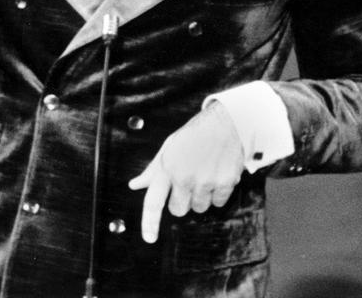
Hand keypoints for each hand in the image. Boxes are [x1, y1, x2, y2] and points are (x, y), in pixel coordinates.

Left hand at [128, 102, 244, 243]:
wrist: (226, 122)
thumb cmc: (195, 135)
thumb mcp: (169, 148)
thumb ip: (153, 170)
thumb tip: (135, 184)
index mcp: (167, 168)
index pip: (153, 201)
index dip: (149, 223)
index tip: (149, 238)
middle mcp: (184, 177)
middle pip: (178, 210)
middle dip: (181, 201)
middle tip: (188, 183)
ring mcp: (205, 181)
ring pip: (199, 208)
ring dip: (201, 197)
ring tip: (204, 174)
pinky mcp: (225, 183)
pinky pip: (218, 203)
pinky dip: (218, 194)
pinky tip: (217, 175)